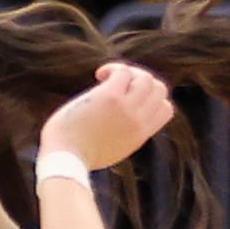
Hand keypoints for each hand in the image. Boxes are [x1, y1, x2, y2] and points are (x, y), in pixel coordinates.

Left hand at [37, 63, 175, 171]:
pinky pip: (123, 71)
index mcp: (140, 135)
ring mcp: (126, 108)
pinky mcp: (110, 97)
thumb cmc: (77, 155)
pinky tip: (99, 75)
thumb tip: (119, 114)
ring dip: (128, 72)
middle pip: (159, 89)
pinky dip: (112, 68)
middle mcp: (138, 121)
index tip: (129, 98)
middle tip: (119, 84)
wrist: (64, 160)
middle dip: (141, 81)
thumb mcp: (112, 148)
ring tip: (106, 79)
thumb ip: (124, 132)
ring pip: (146, 78)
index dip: (151, 98)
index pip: (165, 109)